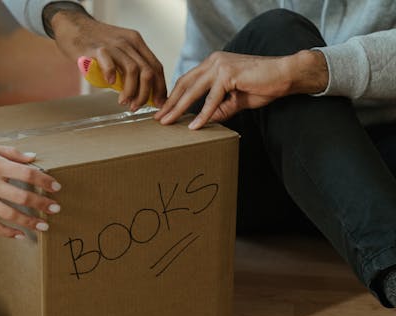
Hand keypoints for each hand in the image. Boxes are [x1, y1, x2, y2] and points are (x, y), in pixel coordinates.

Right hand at [0, 142, 61, 238]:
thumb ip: (11, 153)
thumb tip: (34, 158)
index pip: (27, 174)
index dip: (44, 181)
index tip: (56, 187)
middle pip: (23, 197)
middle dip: (42, 204)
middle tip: (56, 208)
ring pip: (11, 215)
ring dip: (30, 222)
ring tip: (44, 226)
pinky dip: (8, 232)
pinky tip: (19, 235)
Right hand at [48, 7, 166, 109]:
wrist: (73, 27)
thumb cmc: (95, 44)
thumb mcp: (119, 51)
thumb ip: (129, 67)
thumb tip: (141, 93)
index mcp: (136, 43)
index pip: (156, 67)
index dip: (160, 87)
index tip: (158, 103)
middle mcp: (128, 42)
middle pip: (148, 71)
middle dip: (145, 94)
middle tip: (137, 106)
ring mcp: (113, 44)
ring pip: (133, 70)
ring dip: (131, 91)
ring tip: (123, 102)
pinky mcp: (96, 48)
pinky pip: (109, 63)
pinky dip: (112, 75)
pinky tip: (110, 83)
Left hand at [154, 50, 328, 128]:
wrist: (286, 75)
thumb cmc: (264, 85)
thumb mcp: (235, 100)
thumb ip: (219, 108)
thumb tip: (204, 122)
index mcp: (213, 63)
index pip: (187, 80)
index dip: (174, 96)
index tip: (163, 110)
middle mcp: (213, 61)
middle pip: (184, 84)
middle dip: (170, 103)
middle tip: (158, 118)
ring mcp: (220, 66)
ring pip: (193, 91)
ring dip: (179, 108)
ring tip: (168, 122)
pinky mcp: (229, 74)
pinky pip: (212, 99)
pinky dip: (203, 114)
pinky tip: (195, 126)